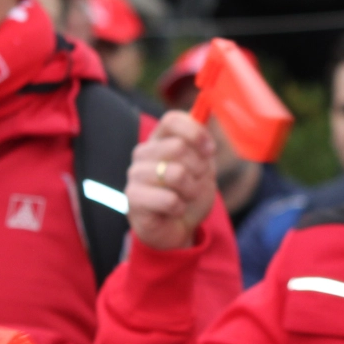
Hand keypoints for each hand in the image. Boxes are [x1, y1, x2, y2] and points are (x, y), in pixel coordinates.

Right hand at [126, 111, 216, 250]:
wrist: (178, 228)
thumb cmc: (189, 195)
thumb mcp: (203, 166)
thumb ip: (202, 143)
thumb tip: (204, 114)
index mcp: (159, 139)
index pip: (172, 119)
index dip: (196, 133)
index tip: (210, 151)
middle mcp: (143, 153)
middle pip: (178, 147)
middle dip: (198, 169)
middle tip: (196, 182)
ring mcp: (135, 174)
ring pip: (175, 173)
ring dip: (191, 190)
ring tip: (186, 197)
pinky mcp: (133, 198)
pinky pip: (169, 199)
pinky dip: (180, 207)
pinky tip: (174, 210)